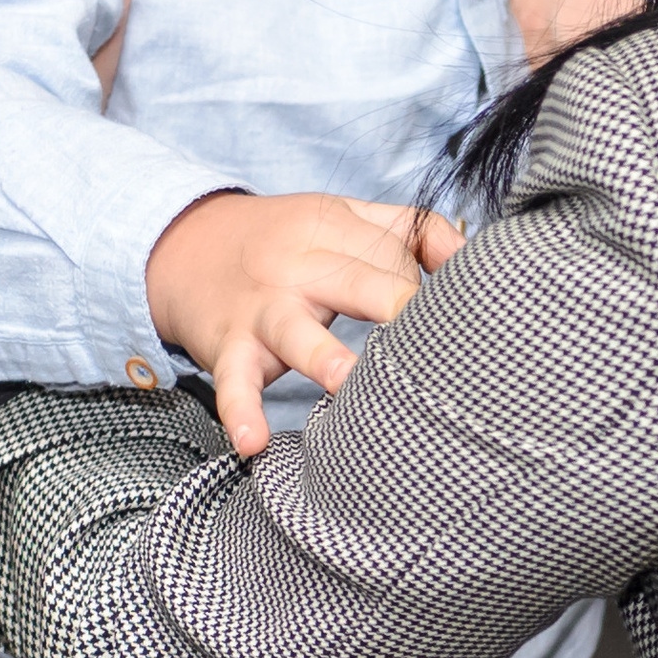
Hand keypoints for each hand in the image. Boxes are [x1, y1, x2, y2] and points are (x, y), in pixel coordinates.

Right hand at [144, 188, 462, 456]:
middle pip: (356, 282)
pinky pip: (234, 383)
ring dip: (323, 357)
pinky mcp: (230, 349)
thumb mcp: (344, 215)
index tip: (449, 325)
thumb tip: (473, 254)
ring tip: (347, 383)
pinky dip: (240, 412)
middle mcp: (299, 267)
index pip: (395, 258)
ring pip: (296, 332)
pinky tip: (253, 442)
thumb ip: (413, 229)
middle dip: (395, 306)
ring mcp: (263, 310)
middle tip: (433, 344)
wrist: (184, 245)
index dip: (424, 293)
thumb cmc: (286, 239)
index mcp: (335, 230)